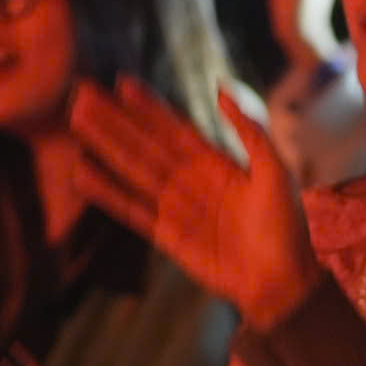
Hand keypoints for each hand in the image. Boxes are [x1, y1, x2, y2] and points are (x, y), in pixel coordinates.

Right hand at [70, 78, 317, 327]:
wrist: (283, 281)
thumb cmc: (287, 227)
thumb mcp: (275, 171)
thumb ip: (249, 131)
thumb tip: (222, 91)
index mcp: (217, 163)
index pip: (175, 127)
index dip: (150, 107)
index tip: (123, 83)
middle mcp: (191, 180)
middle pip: (146, 143)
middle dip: (116, 119)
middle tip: (84, 93)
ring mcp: (176, 207)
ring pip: (133, 170)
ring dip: (106, 145)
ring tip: (78, 121)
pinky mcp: (166, 236)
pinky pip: (132, 209)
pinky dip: (108, 193)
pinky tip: (84, 174)